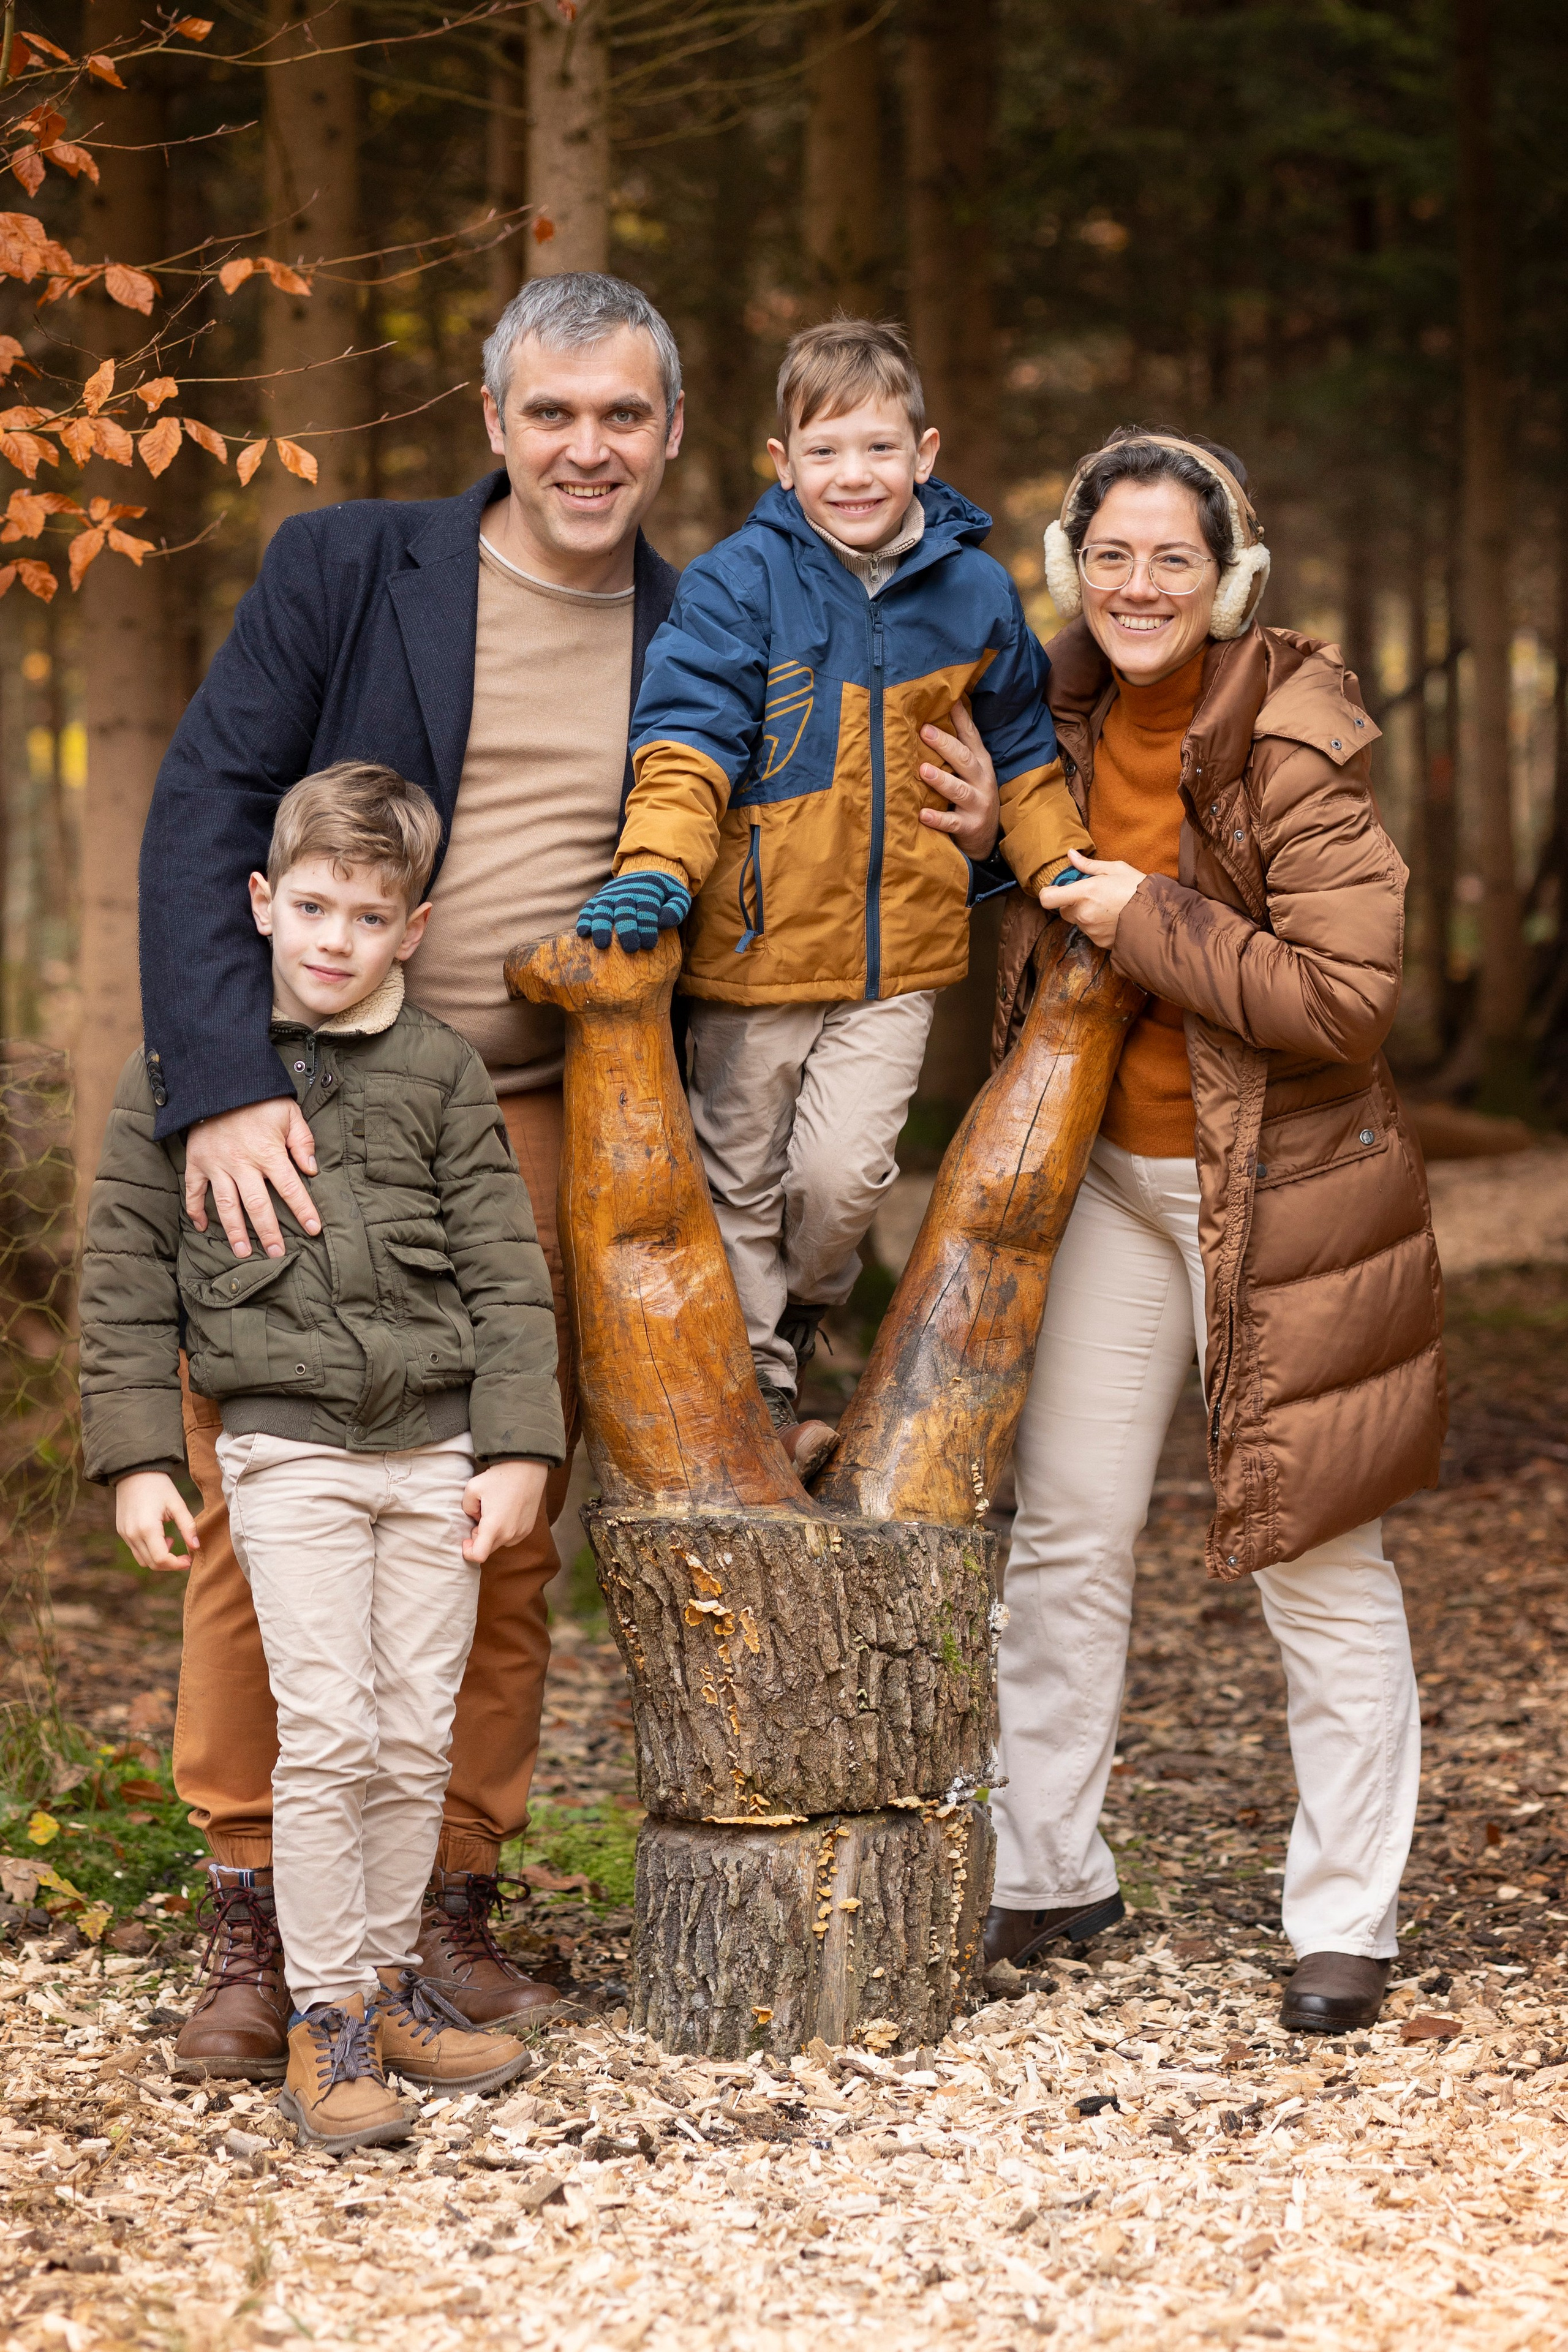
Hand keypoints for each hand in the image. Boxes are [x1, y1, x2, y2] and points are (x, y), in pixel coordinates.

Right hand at [116, 1472, 199, 1571]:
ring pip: (142, 1560)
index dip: (177, 1564)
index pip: (161, 1559)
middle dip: (170, 1564)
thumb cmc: (159, 1486)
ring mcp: (125, 1534)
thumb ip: (188, 1526)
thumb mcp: (177, 1504)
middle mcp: (132, 1534)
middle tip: (184, 1555)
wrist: (134, 1472)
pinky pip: (136, 1550)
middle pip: (152, 1564)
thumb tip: (196, 1547)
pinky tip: (159, 1536)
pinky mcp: (122, 1531)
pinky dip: (149, 1551)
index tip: (189, 1560)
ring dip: (159, 1558)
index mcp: (147, 1528)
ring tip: (170, 1540)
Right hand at [184, 1098, 319, 1260]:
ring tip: (244, 1252)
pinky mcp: (197, 1162)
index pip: (291, 1188)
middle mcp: (242, 1162)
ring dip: (235, 1231)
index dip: (303, 1210)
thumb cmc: (259, 1099)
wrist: (217, 1082)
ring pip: (227, 1205)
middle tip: (277, 1253)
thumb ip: (303, 1142)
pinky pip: (194, 1191)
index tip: (313, 1229)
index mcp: (268, 1152)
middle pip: (257, 1205)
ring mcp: (217, 1164)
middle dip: (269, 1232)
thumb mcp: (289, 1113)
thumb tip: (312, 1170)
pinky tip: (202, 1227)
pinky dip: (195, 1210)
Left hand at [461, 1459, 549, 1563]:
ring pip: (499, 1543)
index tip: (466, 1540)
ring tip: (494, 1512)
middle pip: (488, 1549)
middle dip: (479, 1539)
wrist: (527, 1468)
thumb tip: (475, 1518)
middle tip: (479, 1517)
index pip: (478, 1555)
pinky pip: (511, 1537)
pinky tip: (505, 1512)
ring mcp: (521, 1532)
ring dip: (492, 1535)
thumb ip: (466, 1509)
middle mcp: (509, 1534)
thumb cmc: (499, 1477)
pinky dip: (504, 1531)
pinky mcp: (528, 1529)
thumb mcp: (472, 1488)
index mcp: (493, 1526)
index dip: (468, 1552)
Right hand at [577, 871, 691, 952]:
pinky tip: (583, 933)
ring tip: (602, 945)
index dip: (648, 927)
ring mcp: (611, 895)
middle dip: (627, 930)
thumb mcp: (678, 896)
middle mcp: (627, 891)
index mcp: (649, 890)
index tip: (649, 945)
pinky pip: (588, 907)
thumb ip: (677, 908)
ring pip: (603, 909)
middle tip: (631, 949)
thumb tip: (662, 922)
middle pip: (624, 911)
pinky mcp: (599, 898)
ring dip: (601, 926)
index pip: (647, 909)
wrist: (645, 873)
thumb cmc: (664, 894)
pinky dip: (584, 919)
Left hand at [917, 704, 999, 859]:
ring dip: (941, 780)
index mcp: (981, 762)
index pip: (971, 736)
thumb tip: (941, 712)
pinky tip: (922, 814)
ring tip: (923, 770)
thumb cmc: (972, 795)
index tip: (947, 701)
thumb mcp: (972, 770)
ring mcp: (978, 804)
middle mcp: (982, 781)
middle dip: (945, 745)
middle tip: (925, 731)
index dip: (960, 718)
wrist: (987, 838)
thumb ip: (959, 747)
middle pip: (964, 759)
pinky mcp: (969, 827)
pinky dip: (937, 819)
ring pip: (959, 791)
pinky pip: (952, 823)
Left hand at [1038, 850, 1144, 949]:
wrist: (1158, 916)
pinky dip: (1097, 925)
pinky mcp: (1099, 942)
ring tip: (1108, 906)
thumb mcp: (1115, 869)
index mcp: (1084, 893)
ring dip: (1086, 914)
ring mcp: (1090, 930)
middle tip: (1091, 895)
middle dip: (1072, 903)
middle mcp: (1083, 914)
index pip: (1048, 898)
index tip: (1056, 889)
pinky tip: (1113, 918)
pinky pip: (1090, 932)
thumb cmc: (1137, 888)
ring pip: (1078, 921)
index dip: (1049, 893)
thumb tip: (1071, 855)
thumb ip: (1088, 865)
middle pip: (1063, 911)